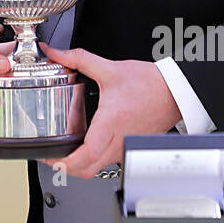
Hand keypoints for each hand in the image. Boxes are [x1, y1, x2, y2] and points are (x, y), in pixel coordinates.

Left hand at [38, 46, 181, 178]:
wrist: (174, 92)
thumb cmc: (149, 84)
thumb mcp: (110, 69)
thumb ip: (78, 59)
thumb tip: (55, 53)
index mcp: (111, 122)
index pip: (87, 154)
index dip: (64, 161)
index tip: (49, 156)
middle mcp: (117, 141)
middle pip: (87, 170)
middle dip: (64, 168)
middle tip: (49, 155)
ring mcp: (123, 148)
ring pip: (96, 169)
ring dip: (77, 166)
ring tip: (62, 151)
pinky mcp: (128, 148)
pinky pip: (106, 162)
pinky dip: (91, 160)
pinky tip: (83, 145)